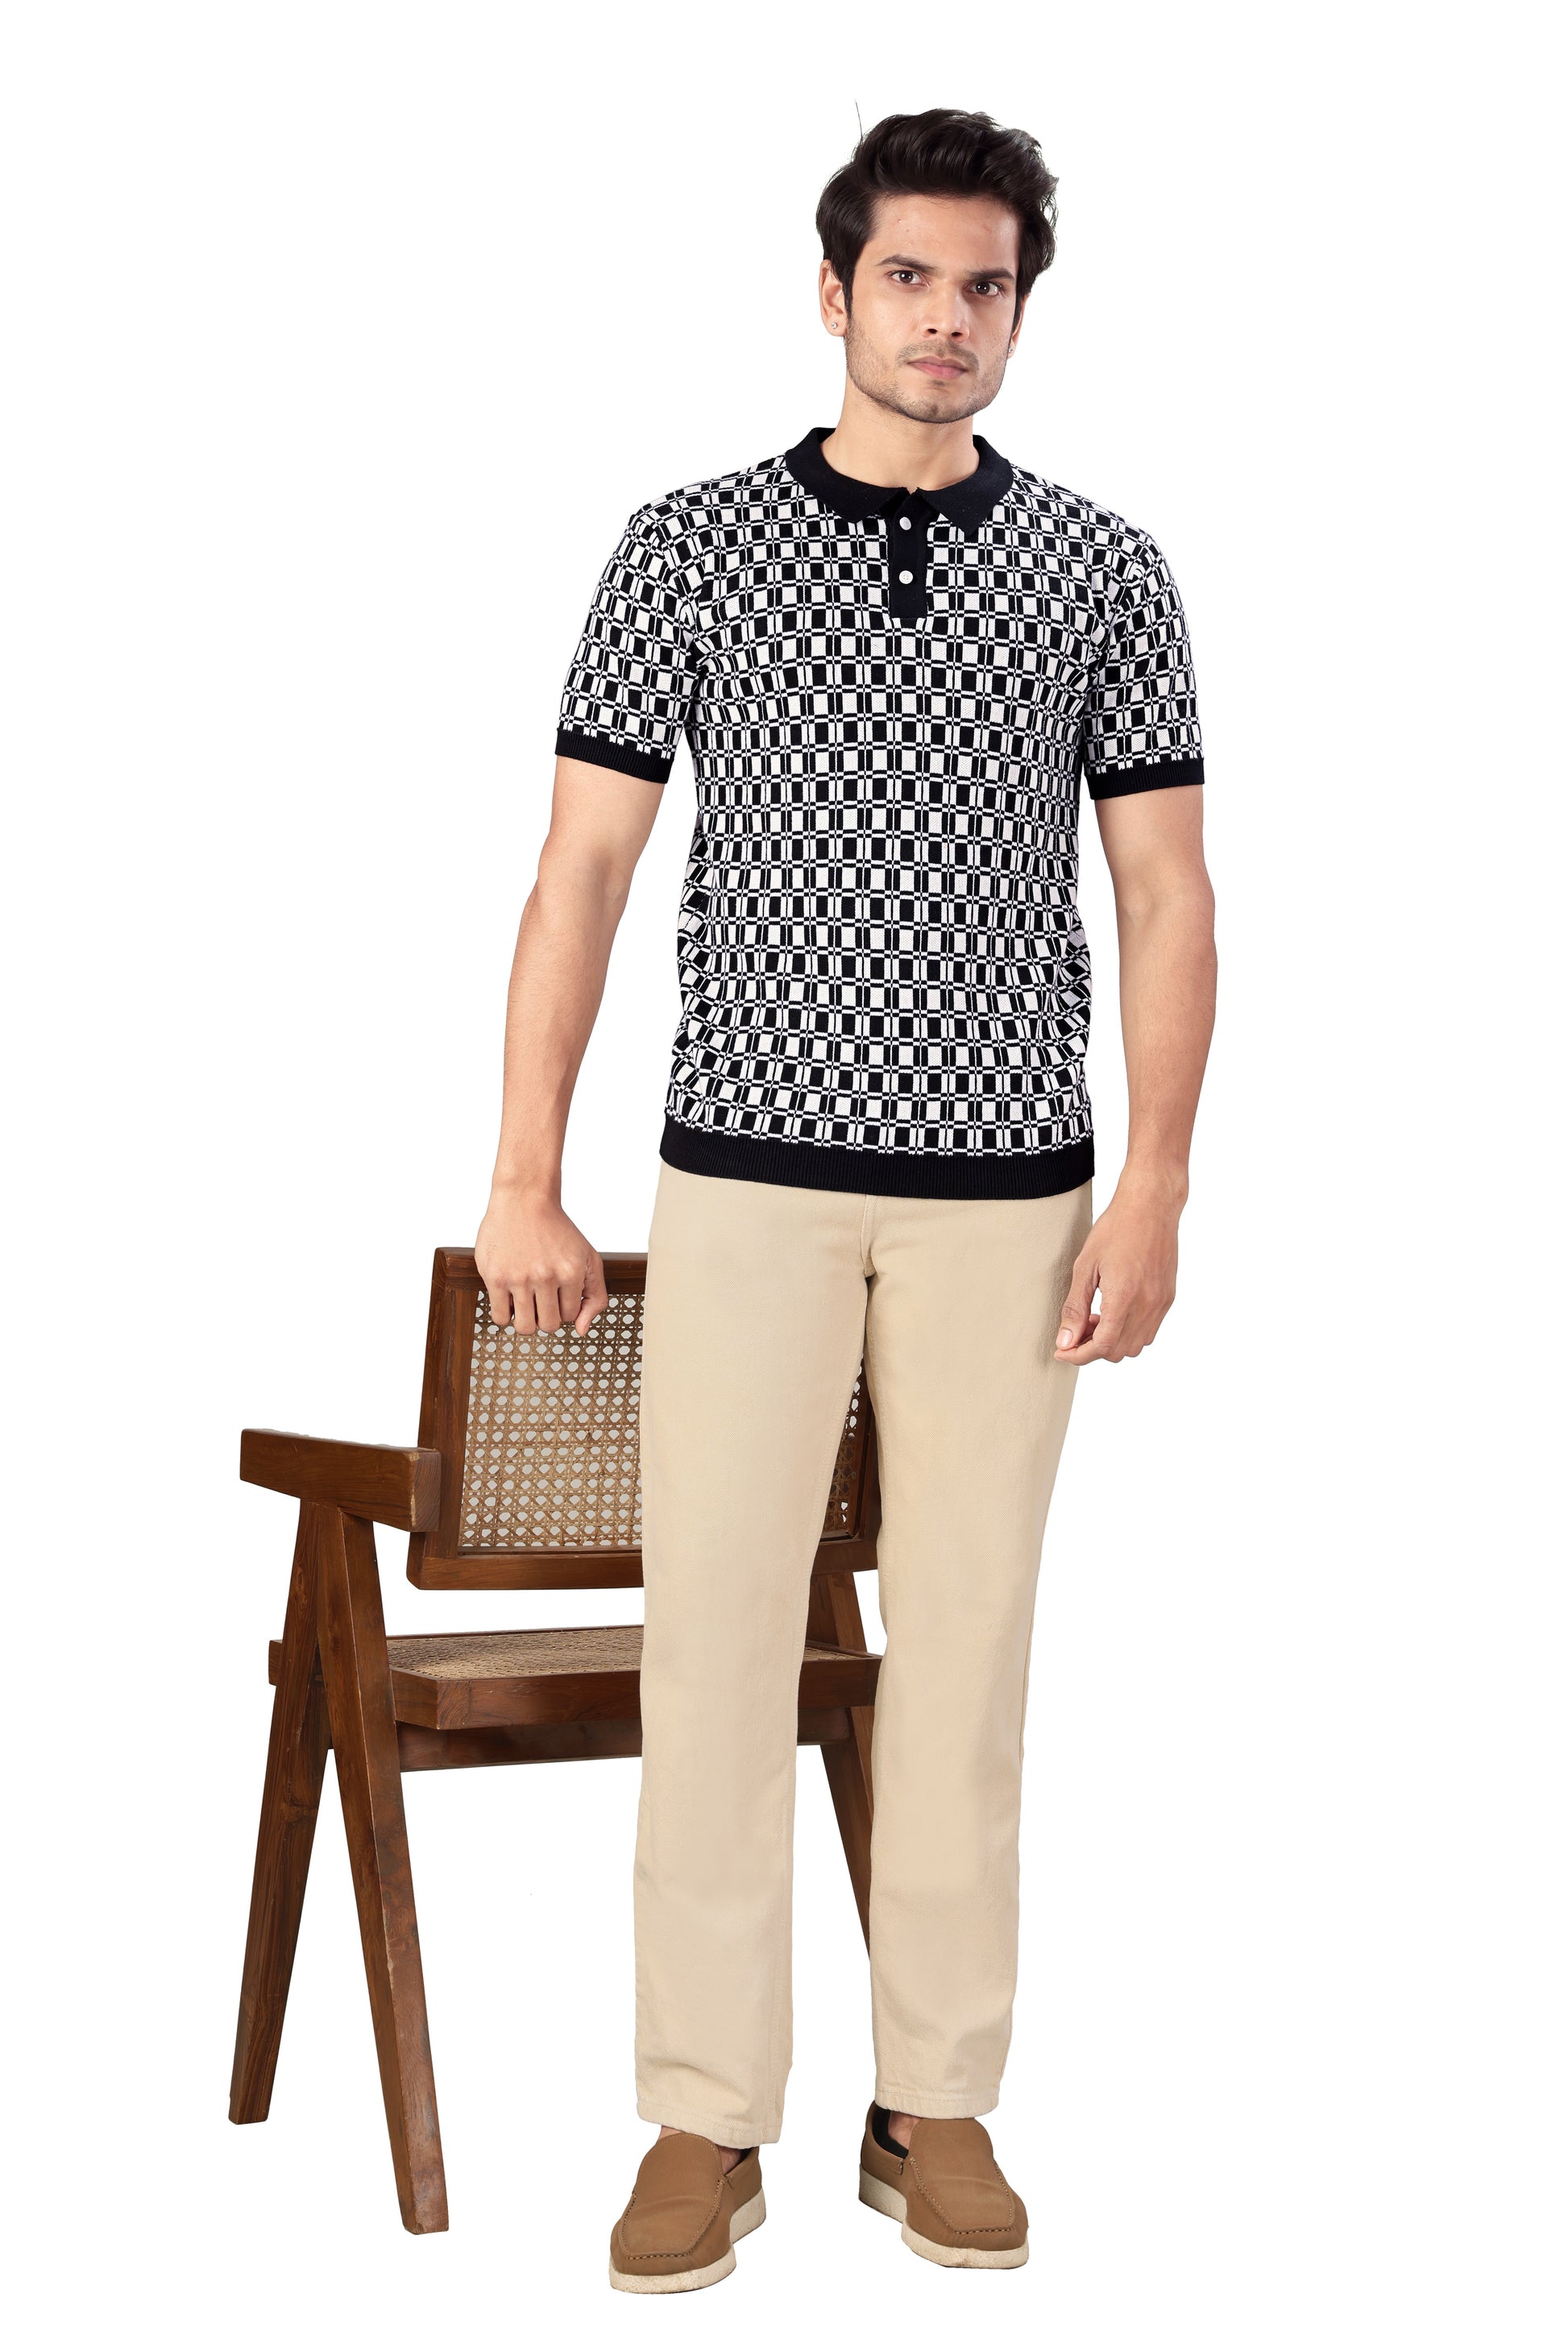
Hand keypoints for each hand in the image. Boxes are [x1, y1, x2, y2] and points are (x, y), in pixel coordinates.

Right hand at [475, 1185, 608, 1336]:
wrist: (524, 1199)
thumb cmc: (557, 1230)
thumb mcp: (588, 1258)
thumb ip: (595, 1296)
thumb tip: (581, 1330)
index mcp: (571, 1272)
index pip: (569, 1316)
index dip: (562, 1306)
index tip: (556, 1290)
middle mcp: (546, 1276)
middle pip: (548, 1326)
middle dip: (546, 1316)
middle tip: (541, 1298)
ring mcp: (519, 1277)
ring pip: (525, 1327)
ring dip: (527, 1319)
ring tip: (526, 1301)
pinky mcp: (495, 1276)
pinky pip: (500, 1318)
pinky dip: (506, 1314)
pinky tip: (510, 1297)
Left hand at [1053, 1177, 1182, 1364]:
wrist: (1151, 1206)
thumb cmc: (1116, 1229)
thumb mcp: (1085, 1266)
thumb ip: (1075, 1307)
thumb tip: (1065, 1340)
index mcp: (1124, 1297)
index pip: (1102, 1347)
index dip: (1078, 1355)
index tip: (1062, 1350)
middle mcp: (1147, 1305)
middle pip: (1118, 1352)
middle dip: (1093, 1348)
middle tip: (1076, 1328)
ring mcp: (1161, 1303)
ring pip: (1136, 1345)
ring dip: (1112, 1341)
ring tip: (1095, 1317)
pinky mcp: (1168, 1297)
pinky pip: (1149, 1330)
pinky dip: (1129, 1331)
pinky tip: (1114, 1310)